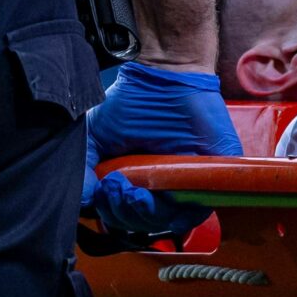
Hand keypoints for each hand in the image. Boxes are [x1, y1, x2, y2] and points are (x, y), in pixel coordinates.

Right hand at [81, 62, 238, 251]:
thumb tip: (84, 201)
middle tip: (115, 186)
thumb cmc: (132, 103)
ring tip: (131, 191)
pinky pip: (199, 208)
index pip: (127, 216)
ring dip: (145, 214)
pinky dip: (176, 210)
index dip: (113, 212)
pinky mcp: (213, 175)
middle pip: (146, 223)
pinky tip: (154, 192)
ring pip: (171, 221)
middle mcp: (166, 188)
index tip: (103, 189)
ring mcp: (190, 183)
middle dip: (125, 212)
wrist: (166, 74)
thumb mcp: (94, 136)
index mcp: (140, 183)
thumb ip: (83, 169)